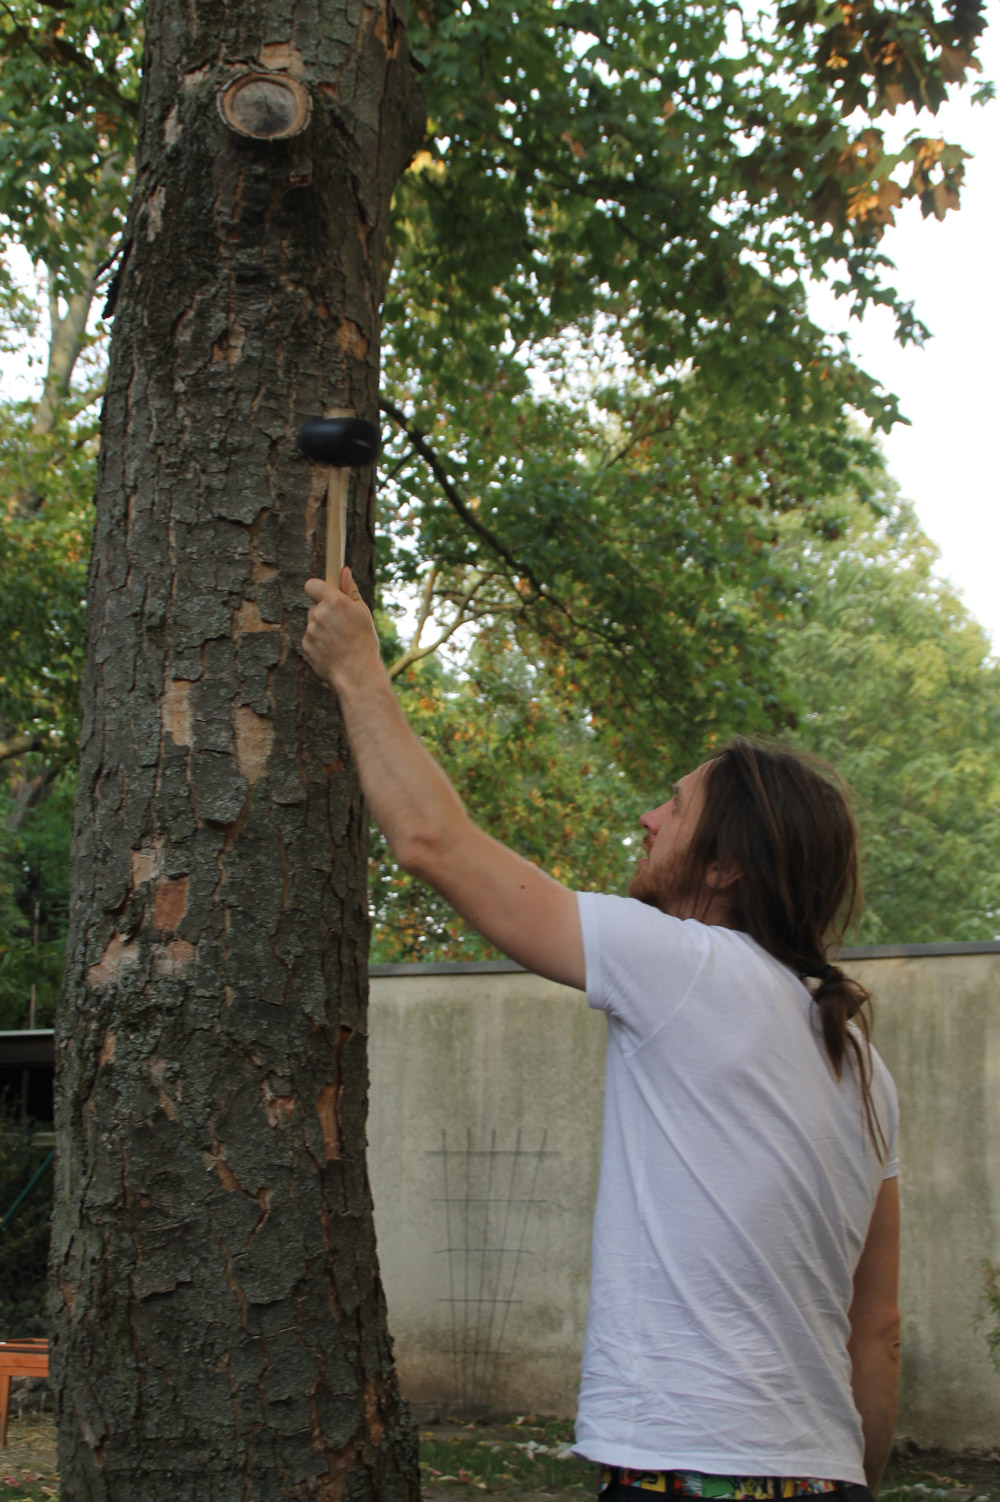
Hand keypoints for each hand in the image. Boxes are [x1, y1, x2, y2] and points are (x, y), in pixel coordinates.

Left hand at [302, 568, 380, 690]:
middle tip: (342, 626)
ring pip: (313, 624)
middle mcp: (318, 614)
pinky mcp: (305, 645)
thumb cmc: (363, 641)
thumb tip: (344, 571)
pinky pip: (310, 639)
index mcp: (333, 601)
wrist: (356, 672)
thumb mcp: (362, 612)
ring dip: (322, 629)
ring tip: (339, 642)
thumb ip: (350, 590)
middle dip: (325, 613)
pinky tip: (333, 651)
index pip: (312, 585)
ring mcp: (310, 630)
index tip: (325, 595)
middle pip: (315, 607)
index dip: (318, 590)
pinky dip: (319, 643)